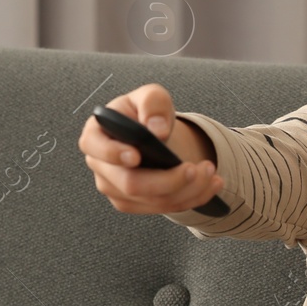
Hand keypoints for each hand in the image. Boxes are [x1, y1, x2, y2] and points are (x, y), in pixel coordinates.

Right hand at [79, 82, 223, 214]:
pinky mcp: (133, 203)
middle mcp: (100, 166)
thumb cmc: (146, 112)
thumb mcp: (152, 97)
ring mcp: (115, 188)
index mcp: (95, 135)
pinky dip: (191, 198)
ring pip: (151, 201)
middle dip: (168, 180)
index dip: (113, 154)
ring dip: (188, 191)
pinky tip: (211, 185)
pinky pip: (162, 208)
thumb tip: (156, 130)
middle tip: (197, 167)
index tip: (137, 156)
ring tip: (212, 173)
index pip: (94, 147)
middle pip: (130, 184)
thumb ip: (152, 104)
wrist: (154, 134)